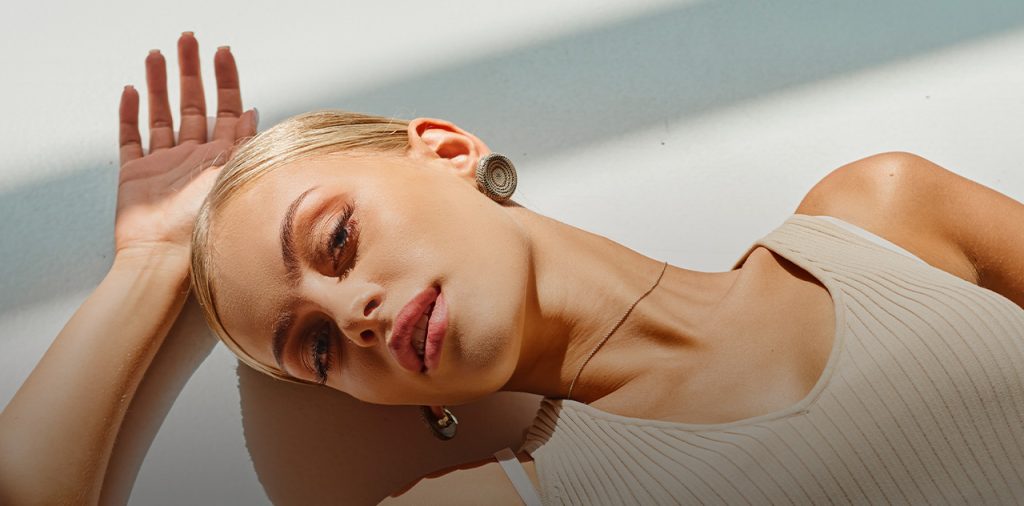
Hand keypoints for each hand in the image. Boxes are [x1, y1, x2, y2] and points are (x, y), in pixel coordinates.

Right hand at [116, 32, 256, 263]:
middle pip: (194, 104)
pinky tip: (132, 91)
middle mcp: (195, 159)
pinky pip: (131, 139)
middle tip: (188, 39)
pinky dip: (130, 115)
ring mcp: (164, 166)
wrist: (165, 261)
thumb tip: (255, 112)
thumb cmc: (205, 228)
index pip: (228, 110)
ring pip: (162, 115)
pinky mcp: (136, 176)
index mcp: (223, 159)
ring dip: (160, 84)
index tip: (222, 52)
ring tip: (157, 54)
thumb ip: (243, 146)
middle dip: (192, 71)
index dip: (226, 80)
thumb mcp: (234, 180)